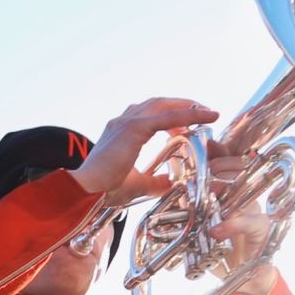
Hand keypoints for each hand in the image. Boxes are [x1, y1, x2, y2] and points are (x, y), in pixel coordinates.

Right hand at [72, 98, 218, 207]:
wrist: (87, 190)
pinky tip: (206, 116)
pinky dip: (189, 114)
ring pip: (164, 105)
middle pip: (158, 103)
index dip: (171, 115)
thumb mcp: (137, 184)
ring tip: (207, 112)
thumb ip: (155, 182)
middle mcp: (123, 121)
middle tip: (203, 113)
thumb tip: (171, 184)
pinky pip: (168, 117)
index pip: (150, 115)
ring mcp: (127, 122)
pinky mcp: (134, 128)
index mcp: (121, 131)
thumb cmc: (104, 190)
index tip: (188, 123)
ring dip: (188, 107)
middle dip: (182, 105)